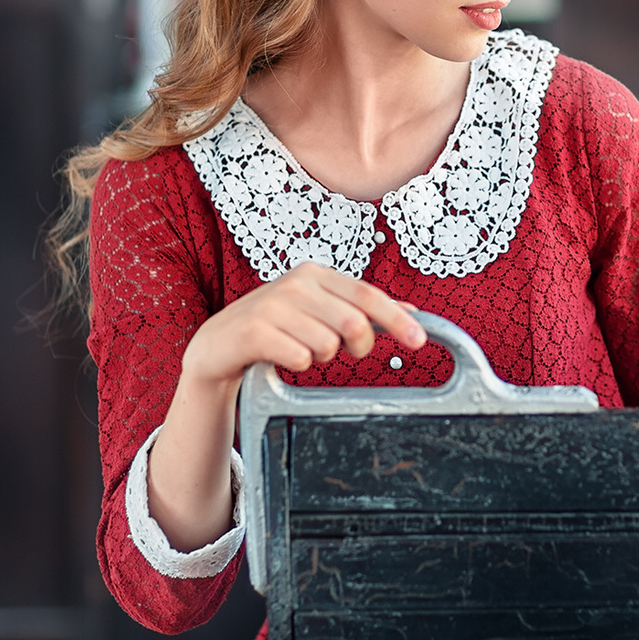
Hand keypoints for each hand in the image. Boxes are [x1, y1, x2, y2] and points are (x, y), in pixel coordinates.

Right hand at [179, 262, 426, 391]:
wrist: (218, 344)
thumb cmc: (276, 327)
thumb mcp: (318, 310)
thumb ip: (360, 308)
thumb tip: (411, 311)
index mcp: (316, 274)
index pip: (368, 295)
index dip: (397, 318)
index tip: (420, 341)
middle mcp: (296, 283)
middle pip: (354, 322)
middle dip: (358, 347)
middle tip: (343, 352)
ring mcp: (273, 305)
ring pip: (328, 344)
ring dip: (320, 357)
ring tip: (300, 348)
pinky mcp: (254, 330)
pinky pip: (300, 358)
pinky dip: (297, 365)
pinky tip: (281, 356)